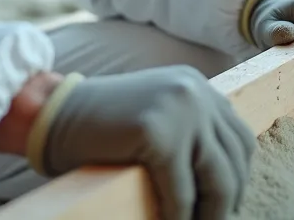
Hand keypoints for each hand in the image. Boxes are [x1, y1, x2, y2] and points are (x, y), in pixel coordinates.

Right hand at [36, 67, 254, 219]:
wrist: (54, 114)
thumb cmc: (101, 126)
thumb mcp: (157, 116)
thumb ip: (190, 132)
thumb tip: (226, 184)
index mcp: (196, 86)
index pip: (239, 137)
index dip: (238, 176)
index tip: (228, 204)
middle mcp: (195, 93)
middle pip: (235, 158)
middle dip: (229, 199)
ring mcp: (180, 110)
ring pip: (217, 179)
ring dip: (211, 213)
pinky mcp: (158, 134)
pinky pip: (181, 191)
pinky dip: (179, 216)